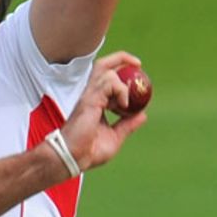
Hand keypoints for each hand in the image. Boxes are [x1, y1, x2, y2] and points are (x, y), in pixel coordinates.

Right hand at [59, 52, 150, 170]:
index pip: (106, 77)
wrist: (73, 158)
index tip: (137, 73)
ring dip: (123, 84)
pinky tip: (123, 105)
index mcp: (95, 102)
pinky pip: (110, 82)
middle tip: (137, 64)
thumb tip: (142, 115)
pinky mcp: (90, 99)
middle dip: (121, 58)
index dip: (120, 70)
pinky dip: (121, 90)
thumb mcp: (115, 137)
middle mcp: (91, 95)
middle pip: (103, 65)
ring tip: (125, 104)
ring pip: (107, 71)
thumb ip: (127, 125)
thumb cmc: (88, 152)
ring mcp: (89, 96)